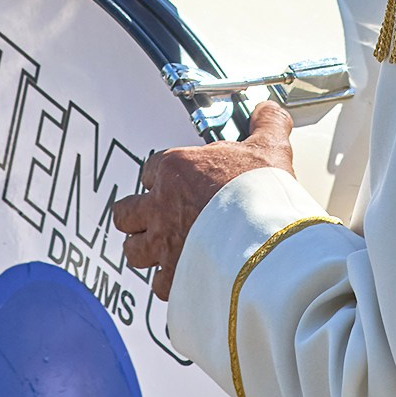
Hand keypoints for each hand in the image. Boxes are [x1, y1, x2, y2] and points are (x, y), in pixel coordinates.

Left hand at [112, 103, 295, 299]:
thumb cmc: (262, 195)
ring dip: (146, 251)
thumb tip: (268, 110)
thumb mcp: (269, 148)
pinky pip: (160, 286)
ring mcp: (164, 245)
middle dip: (138, 217)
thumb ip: (266, 124)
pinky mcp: (175, 278)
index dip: (162, 177)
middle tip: (158, 219)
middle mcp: (161, 207)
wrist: (267, 242)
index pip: (150, 170)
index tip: (178, 183)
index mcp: (176, 170)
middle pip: (126, 212)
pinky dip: (171, 284)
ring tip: (164, 251)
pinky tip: (185, 279)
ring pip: (134, 251)